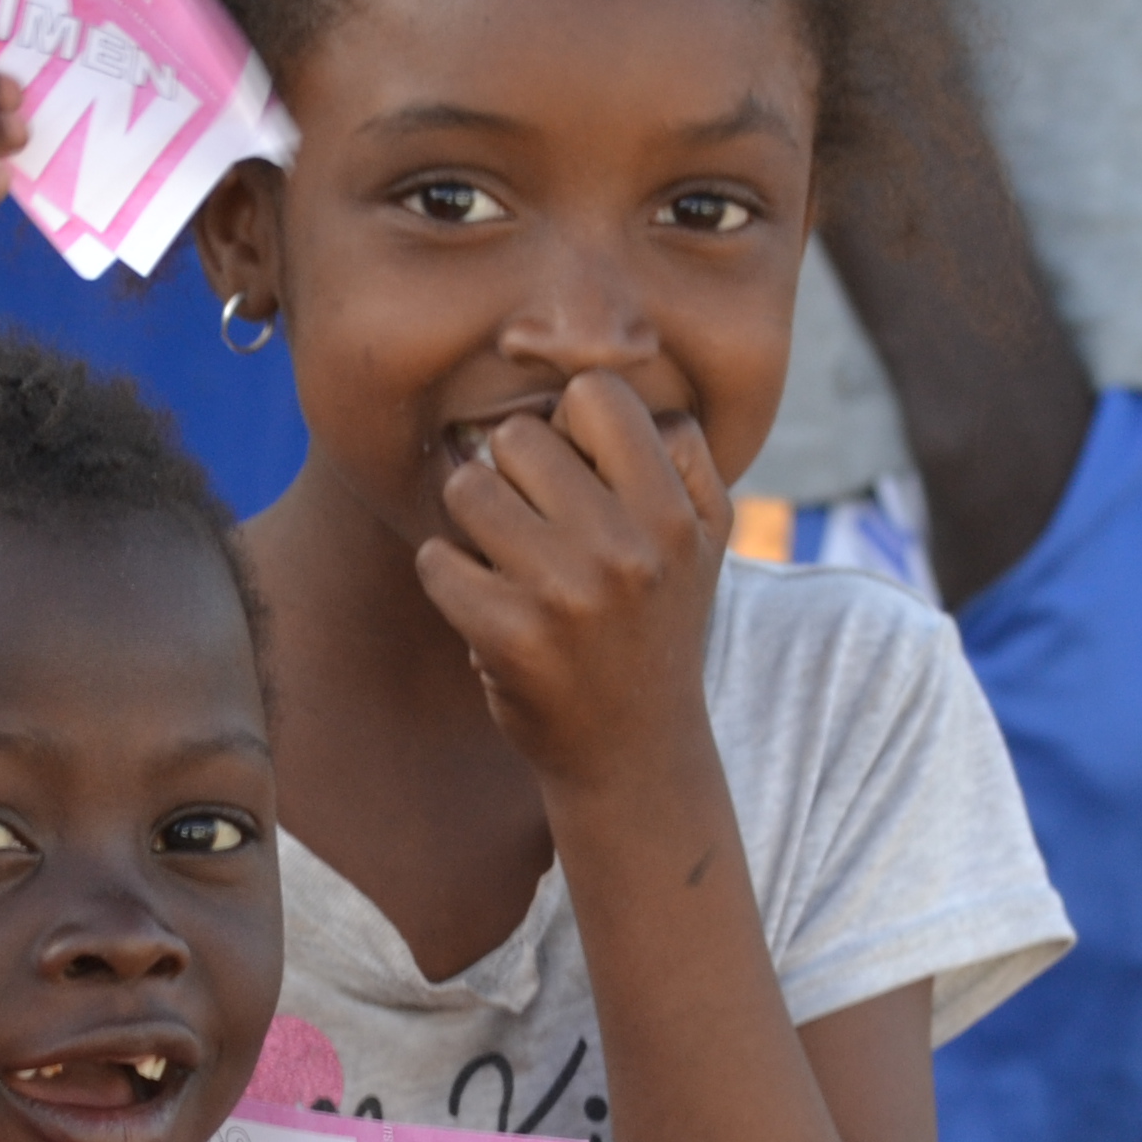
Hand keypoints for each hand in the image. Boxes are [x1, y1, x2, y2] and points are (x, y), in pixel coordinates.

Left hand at [413, 371, 732, 783]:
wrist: (635, 751)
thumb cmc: (658, 624)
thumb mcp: (704, 540)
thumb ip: (678, 454)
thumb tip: (596, 390)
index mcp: (675, 514)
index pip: (594, 394)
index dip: (570, 420)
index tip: (574, 464)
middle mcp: (627, 550)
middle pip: (517, 436)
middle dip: (511, 469)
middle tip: (530, 515)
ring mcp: (566, 596)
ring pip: (467, 488)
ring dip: (472, 517)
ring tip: (502, 552)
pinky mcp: (510, 640)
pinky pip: (436, 558)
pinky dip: (447, 573)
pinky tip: (479, 597)